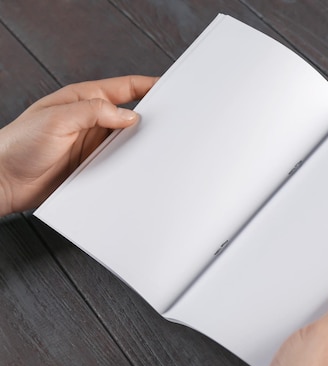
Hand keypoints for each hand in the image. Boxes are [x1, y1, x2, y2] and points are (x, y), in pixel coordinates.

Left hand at [0, 75, 157, 215]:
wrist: (5, 180)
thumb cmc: (18, 144)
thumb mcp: (56, 119)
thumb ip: (94, 112)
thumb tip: (129, 115)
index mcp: (85, 100)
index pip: (126, 88)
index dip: (150, 86)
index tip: (172, 88)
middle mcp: (93, 120)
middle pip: (133, 114)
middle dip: (154, 116)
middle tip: (174, 122)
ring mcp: (95, 143)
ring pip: (130, 140)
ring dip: (143, 144)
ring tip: (160, 147)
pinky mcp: (95, 166)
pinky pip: (122, 162)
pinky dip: (133, 164)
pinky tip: (141, 167)